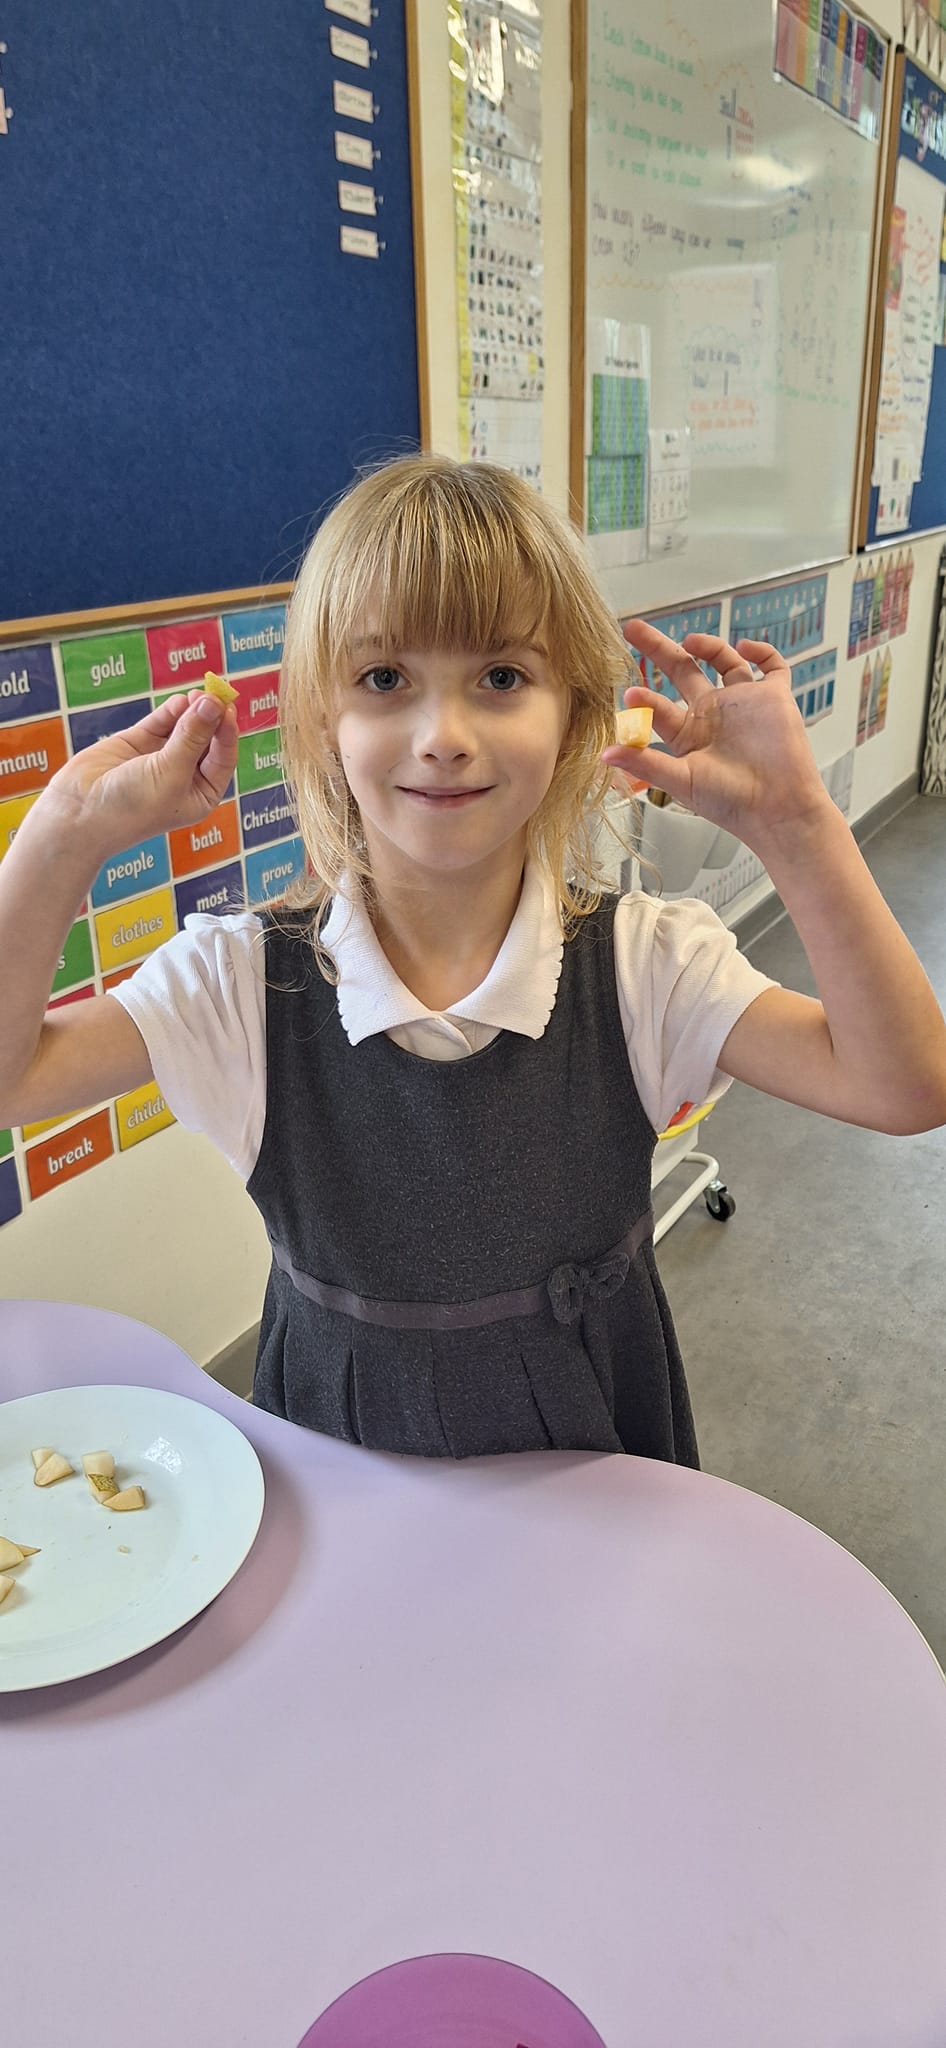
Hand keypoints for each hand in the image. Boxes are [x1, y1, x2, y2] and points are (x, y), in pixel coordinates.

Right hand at [44, 691, 239, 856]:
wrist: (80, 812)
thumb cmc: (132, 805)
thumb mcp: (170, 771)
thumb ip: (192, 736)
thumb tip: (213, 703)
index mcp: (201, 794)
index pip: (223, 758)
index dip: (227, 733)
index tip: (228, 708)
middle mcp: (185, 775)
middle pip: (207, 739)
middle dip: (211, 717)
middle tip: (213, 693)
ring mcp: (162, 756)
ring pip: (185, 726)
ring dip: (192, 711)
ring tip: (195, 695)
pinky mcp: (139, 742)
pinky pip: (162, 722)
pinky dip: (171, 711)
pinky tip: (178, 702)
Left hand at [601, 620, 830, 849]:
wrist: (777, 810)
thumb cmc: (731, 803)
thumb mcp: (682, 780)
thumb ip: (645, 763)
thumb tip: (605, 754)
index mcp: (689, 734)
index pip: (659, 706)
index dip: (644, 697)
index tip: (630, 692)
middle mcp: (714, 714)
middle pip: (682, 671)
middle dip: (658, 648)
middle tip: (632, 627)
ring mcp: (744, 703)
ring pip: (725, 662)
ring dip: (708, 646)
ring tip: (690, 641)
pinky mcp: (774, 698)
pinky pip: (772, 666)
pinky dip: (762, 651)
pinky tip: (745, 646)